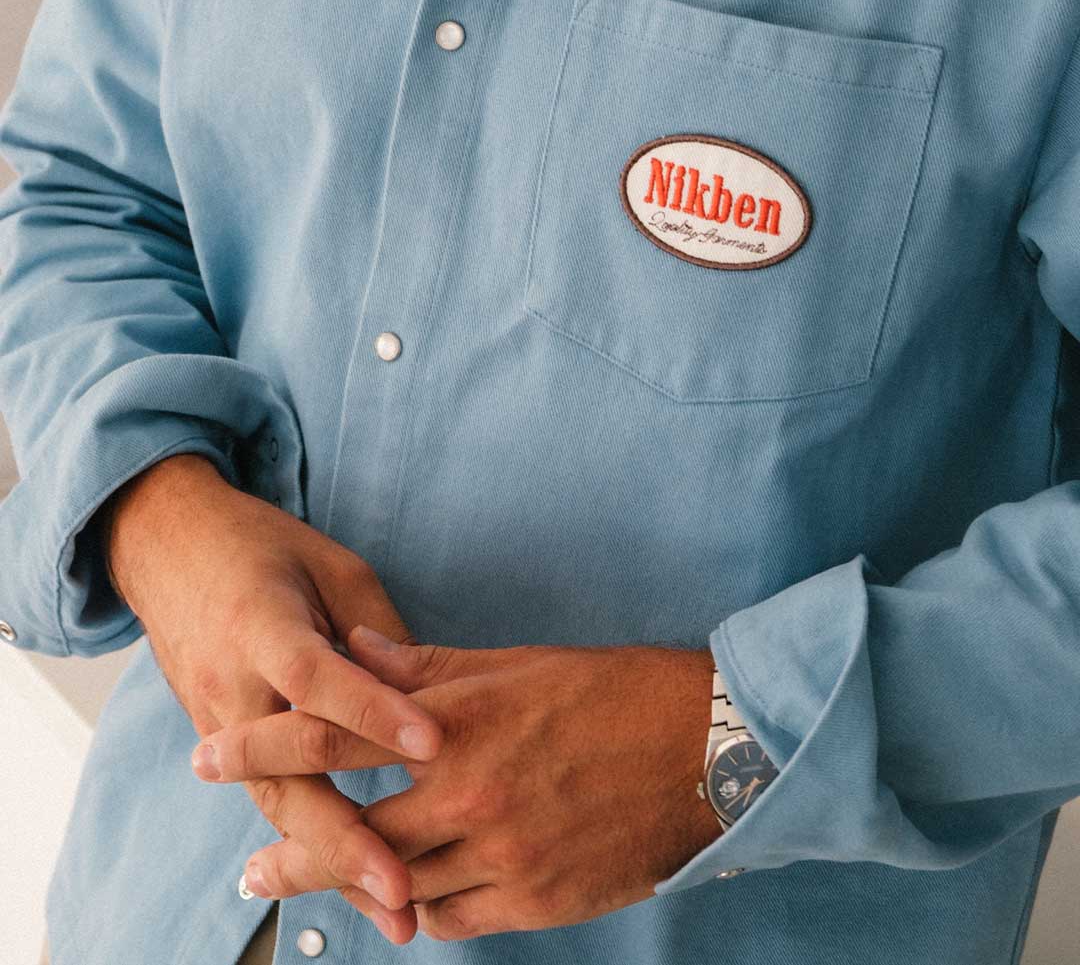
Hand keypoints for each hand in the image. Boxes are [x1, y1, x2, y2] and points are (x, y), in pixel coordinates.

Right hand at [102, 453, 443, 935]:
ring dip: (331, 861)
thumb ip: (375, 629)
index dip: (374, 712)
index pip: (319, 677)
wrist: (168, 548)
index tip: (432, 747)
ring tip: (391, 909)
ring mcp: (217, 719)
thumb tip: (425, 696)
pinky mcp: (219, 740)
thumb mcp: (331, 565)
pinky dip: (309, 843)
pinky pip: (269, 799)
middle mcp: (233, 683)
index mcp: (263, 624)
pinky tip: (352, 881)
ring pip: (276, 803)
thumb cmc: (264, 548)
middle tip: (401, 886)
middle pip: (286, 772)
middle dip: (346, 836)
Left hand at [190, 629, 722, 942]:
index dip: (262, 745)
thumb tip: (355, 648)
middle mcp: (469, 790)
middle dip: (292, 851)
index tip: (208, 755)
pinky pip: (453, 920)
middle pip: (351, 833)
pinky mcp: (536, 900)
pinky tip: (405, 904)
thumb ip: (425, 667)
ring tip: (319, 889)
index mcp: (457, 720)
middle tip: (250, 870)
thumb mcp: (513, 664)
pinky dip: (421, 911)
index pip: (334, 732)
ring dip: (354, 888)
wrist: (702, 749)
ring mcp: (502, 853)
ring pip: (398, 886)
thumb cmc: (608, 692)